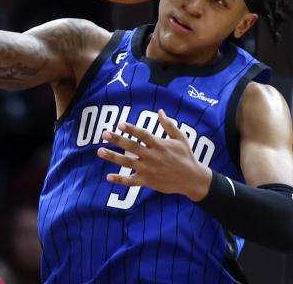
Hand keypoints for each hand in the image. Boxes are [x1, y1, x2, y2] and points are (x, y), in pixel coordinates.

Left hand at [97, 109, 212, 201]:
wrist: (192, 180)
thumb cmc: (186, 156)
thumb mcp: (181, 138)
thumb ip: (169, 125)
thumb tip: (160, 111)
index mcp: (160, 145)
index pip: (143, 135)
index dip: (131, 129)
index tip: (120, 124)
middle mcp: (152, 156)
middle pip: (132, 147)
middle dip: (117, 140)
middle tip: (104, 134)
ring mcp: (149, 170)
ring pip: (128, 163)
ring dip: (113, 157)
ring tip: (100, 152)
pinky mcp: (147, 181)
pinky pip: (131, 181)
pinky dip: (120, 180)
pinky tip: (108, 177)